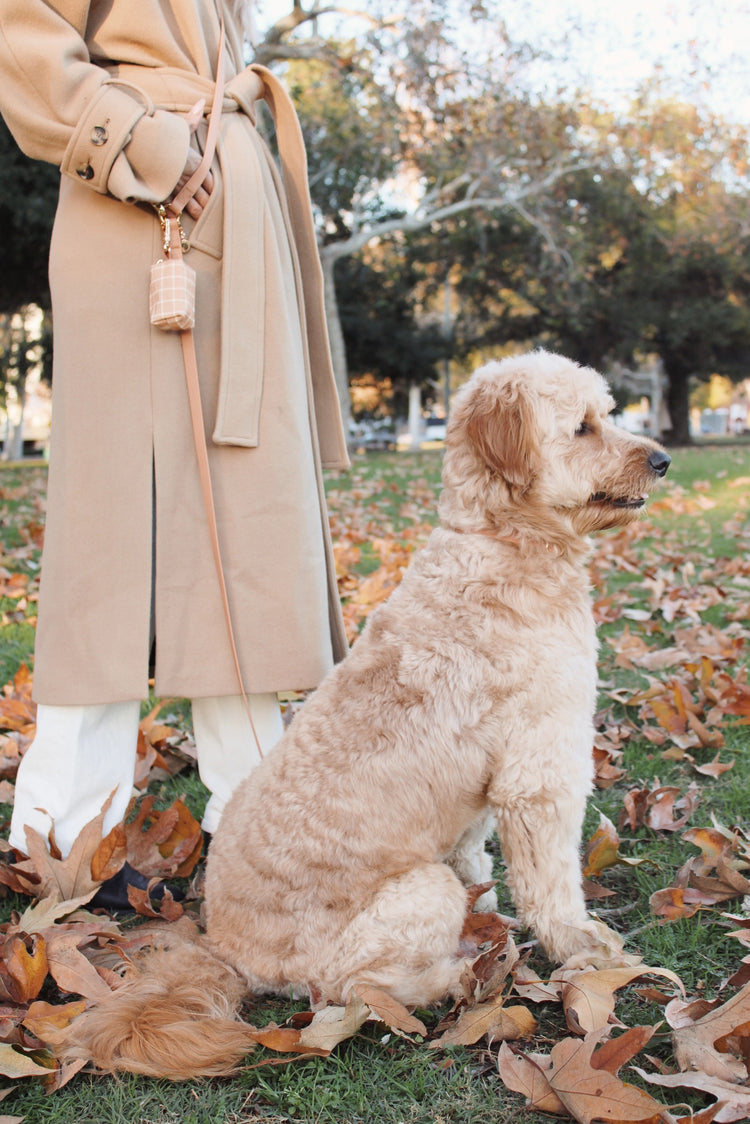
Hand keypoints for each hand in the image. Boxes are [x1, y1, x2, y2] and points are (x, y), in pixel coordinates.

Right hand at [166, 101, 213, 219]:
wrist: (137, 144)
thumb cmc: (159, 133)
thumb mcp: (177, 124)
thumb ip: (191, 119)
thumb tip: (202, 104)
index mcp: (193, 162)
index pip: (209, 179)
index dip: (212, 187)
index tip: (216, 194)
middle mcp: (186, 177)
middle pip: (201, 194)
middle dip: (206, 202)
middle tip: (211, 211)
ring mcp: (175, 186)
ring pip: (189, 202)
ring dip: (194, 209)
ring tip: (200, 217)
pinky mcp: (161, 192)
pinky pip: (171, 205)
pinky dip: (176, 211)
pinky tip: (179, 217)